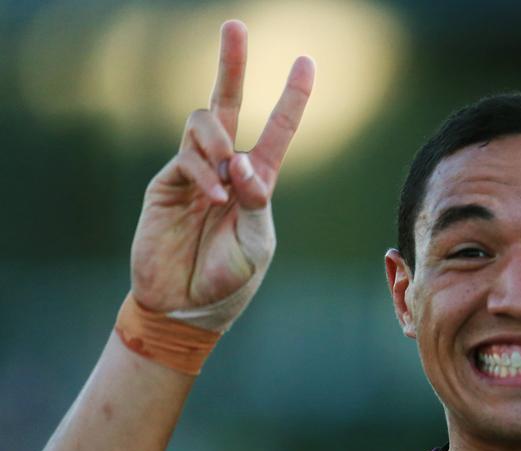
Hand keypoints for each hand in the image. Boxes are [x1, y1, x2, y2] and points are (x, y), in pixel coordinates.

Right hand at [130, 20, 313, 327]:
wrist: (186, 306)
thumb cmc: (230, 279)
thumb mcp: (258, 244)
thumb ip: (256, 203)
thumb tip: (242, 162)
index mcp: (258, 182)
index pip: (277, 130)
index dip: (292, 97)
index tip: (306, 62)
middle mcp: (226, 168)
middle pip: (228, 103)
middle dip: (232, 64)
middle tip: (236, 26)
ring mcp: (194, 172)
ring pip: (203, 124)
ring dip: (216, 140)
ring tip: (223, 172)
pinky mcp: (166, 183)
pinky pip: (185, 158)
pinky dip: (202, 173)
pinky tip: (213, 198)